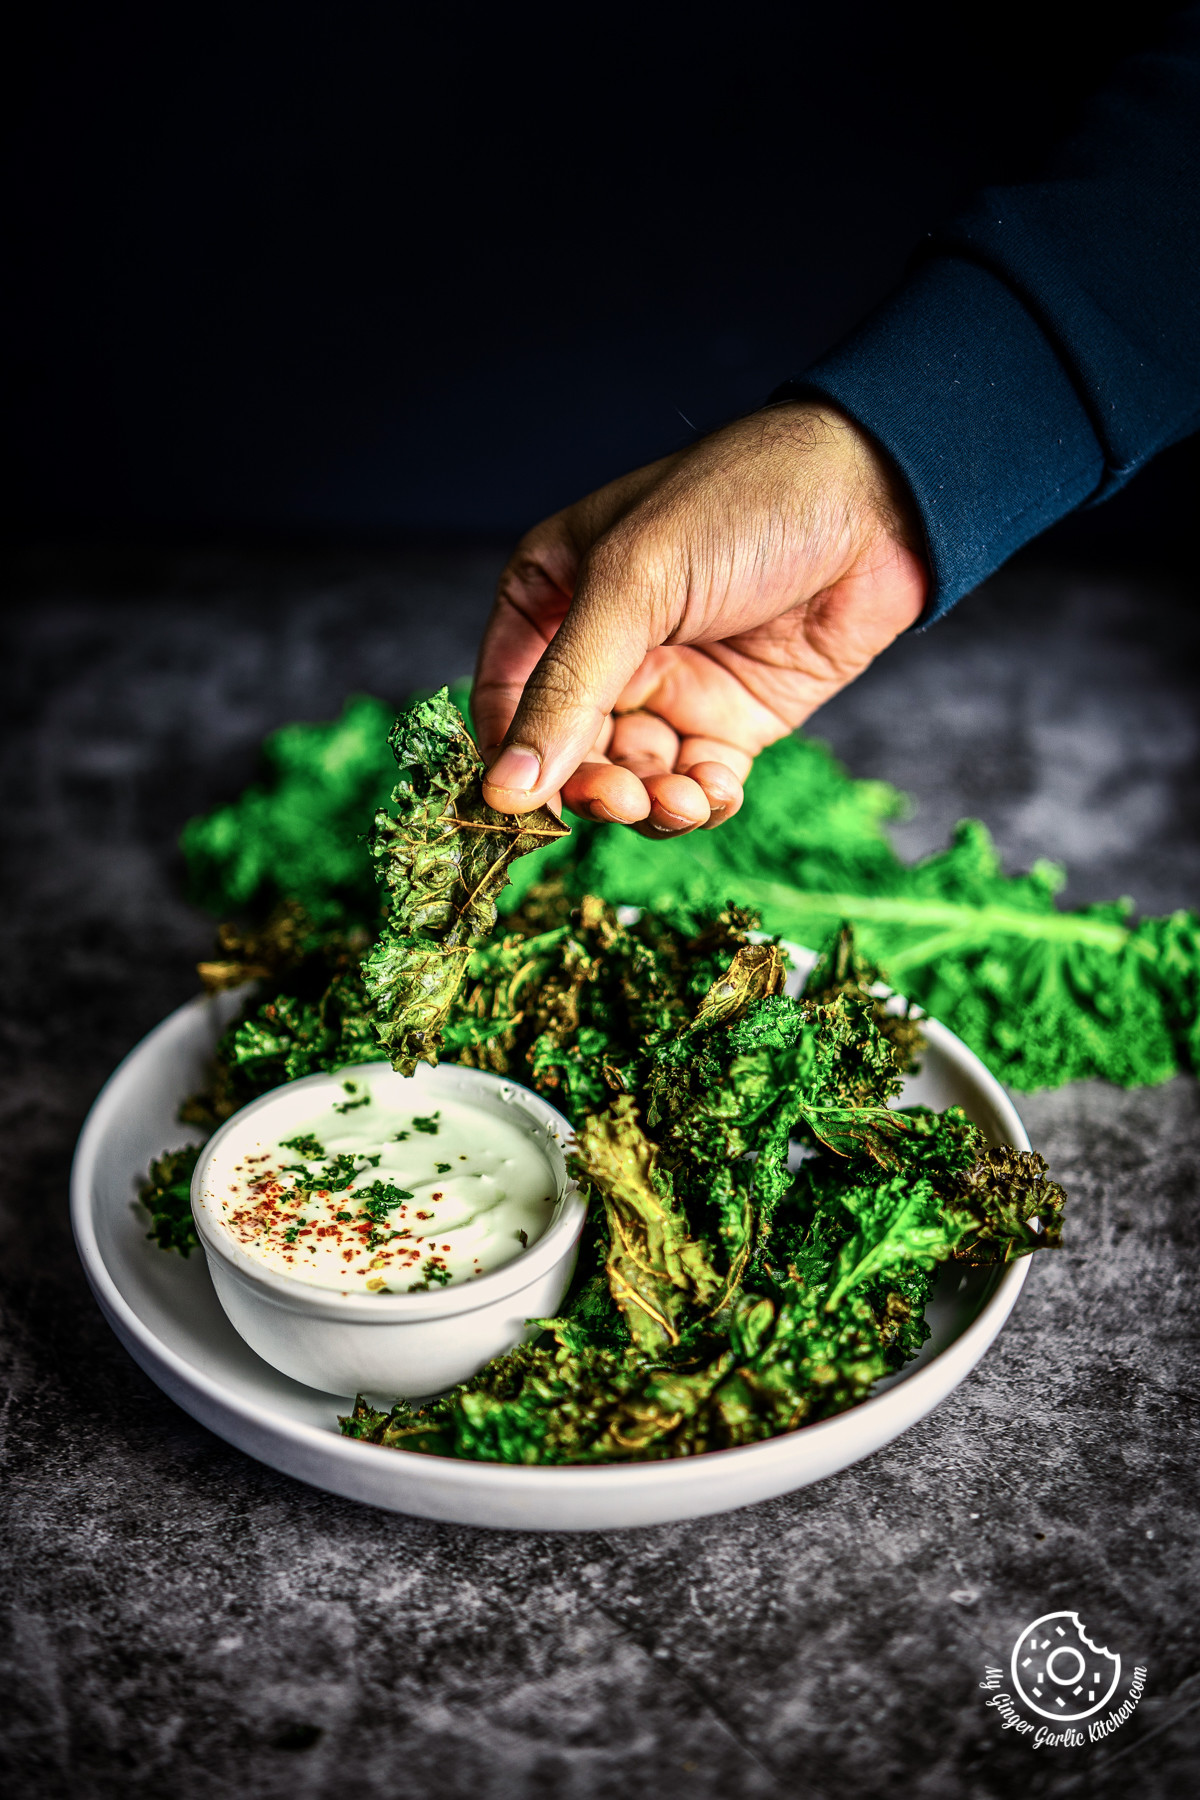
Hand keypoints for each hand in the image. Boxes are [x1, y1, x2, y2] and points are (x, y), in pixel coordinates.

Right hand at [472, 402, 926, 834]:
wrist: (879, 500)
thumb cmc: (742, 505)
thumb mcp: (635, 584)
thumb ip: (567, 690)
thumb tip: (502, 791)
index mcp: (554, 595)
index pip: (504, 699)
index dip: (509, 759)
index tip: (522, 808)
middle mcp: (603, 649)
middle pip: (567, 754)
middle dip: (592, 788)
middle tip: (622, 800)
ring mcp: (670, 687)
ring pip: (631, 780)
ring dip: (649, 805)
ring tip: (681, 801)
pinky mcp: (730, 720)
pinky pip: (694, 786)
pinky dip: (700, 803)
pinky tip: (716, 793)